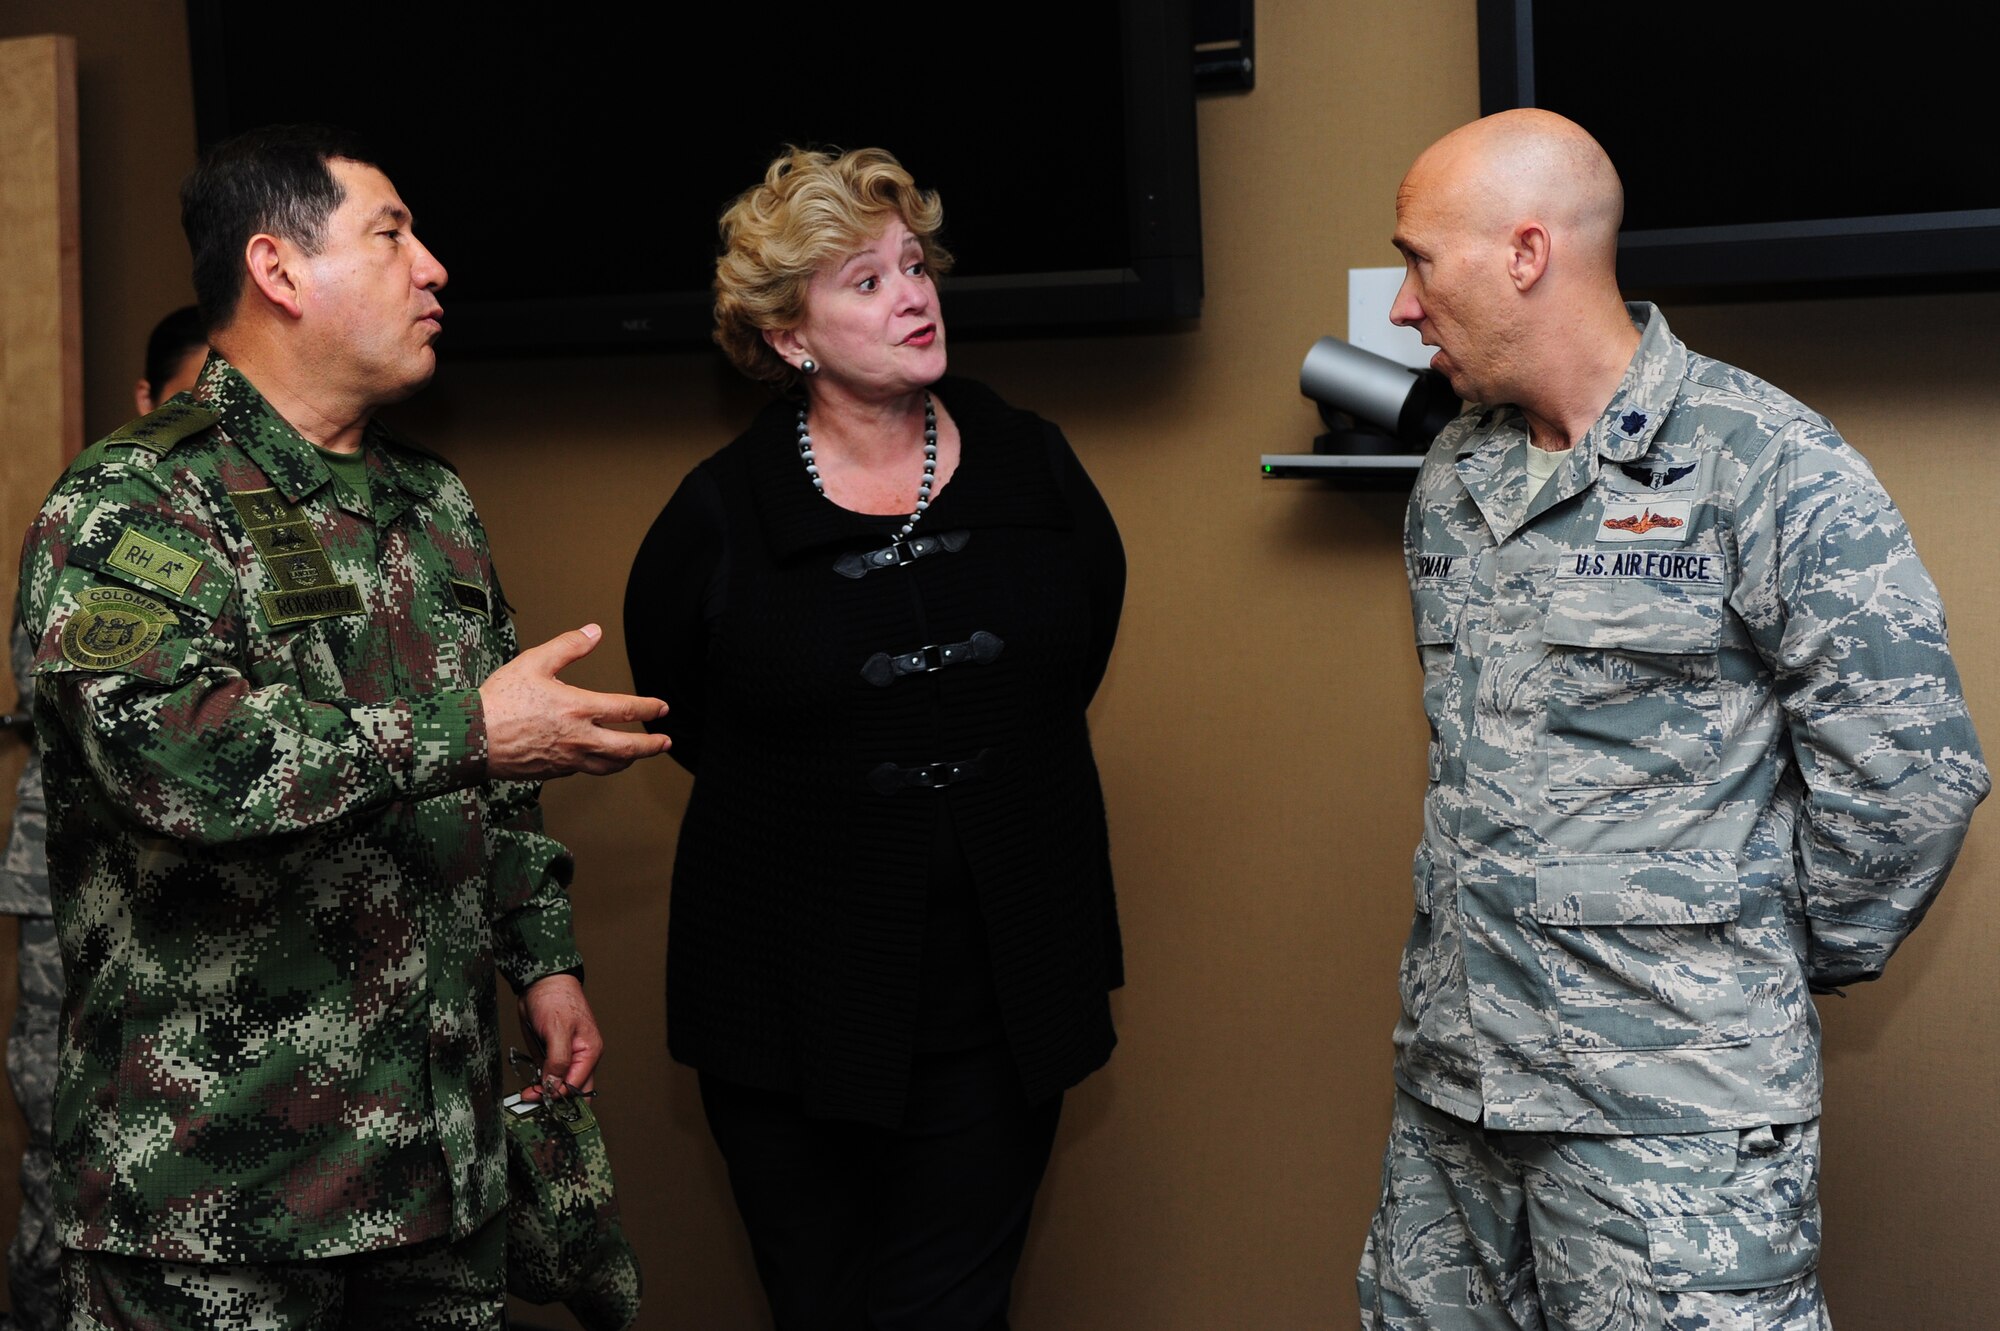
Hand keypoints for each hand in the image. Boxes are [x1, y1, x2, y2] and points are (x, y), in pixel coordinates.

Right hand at [480, 623, 668, 778]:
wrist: (471, 738)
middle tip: (665, 742)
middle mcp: (578, 738)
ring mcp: (567, 759)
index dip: (649, 708)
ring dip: (628, 761)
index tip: (662, 707)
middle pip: (627, 748)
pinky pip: (583, 770)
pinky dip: (597, 764)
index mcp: (578, 708)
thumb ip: (568, 646)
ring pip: (608, 766)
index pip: (626, 710)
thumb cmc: (500, 700)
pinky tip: (597, 758)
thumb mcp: (534, 662)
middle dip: (651, 746)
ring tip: (637, 756)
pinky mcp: (552, 772)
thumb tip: (594, 631)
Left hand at [517, 972, 602, 1098]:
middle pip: (572, 1091)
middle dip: (555, 1101)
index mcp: (589, 1052)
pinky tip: (528, 1089)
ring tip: (526, 1097)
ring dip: (544, 1094)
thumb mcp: (557, 1030)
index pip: (577, 1085)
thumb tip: (554, 1086)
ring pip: (558, 1086)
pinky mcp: (551, 1055)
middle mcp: (580, 1058)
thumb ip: (558, 1060)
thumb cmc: (556, 999)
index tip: (538, 1097)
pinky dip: (539, 1085)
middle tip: (533, 1105)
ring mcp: (565, 1058)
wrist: (540, 982)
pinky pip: (548, 1077)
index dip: (558, 1094)